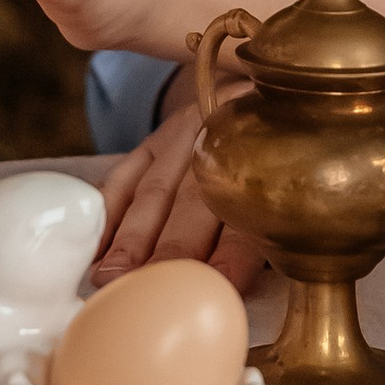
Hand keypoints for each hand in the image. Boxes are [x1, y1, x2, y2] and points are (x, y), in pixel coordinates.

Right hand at [93, 103, 264, 289]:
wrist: (258, 95)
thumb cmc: (275, 166)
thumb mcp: (291, 189)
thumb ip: (277, 234)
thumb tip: (262, 285)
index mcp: (268, 165)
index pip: (249, 214)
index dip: (234, 253)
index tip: (218, 286)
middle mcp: (221, 148)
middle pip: (195, 204)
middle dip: (170, 250)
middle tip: (147, 289)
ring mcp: (184, 140)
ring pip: (154, 191)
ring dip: (129, 237)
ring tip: (109, 276)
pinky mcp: (154, 141)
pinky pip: (123, 175)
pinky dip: (106, 211)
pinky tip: (92, 246)